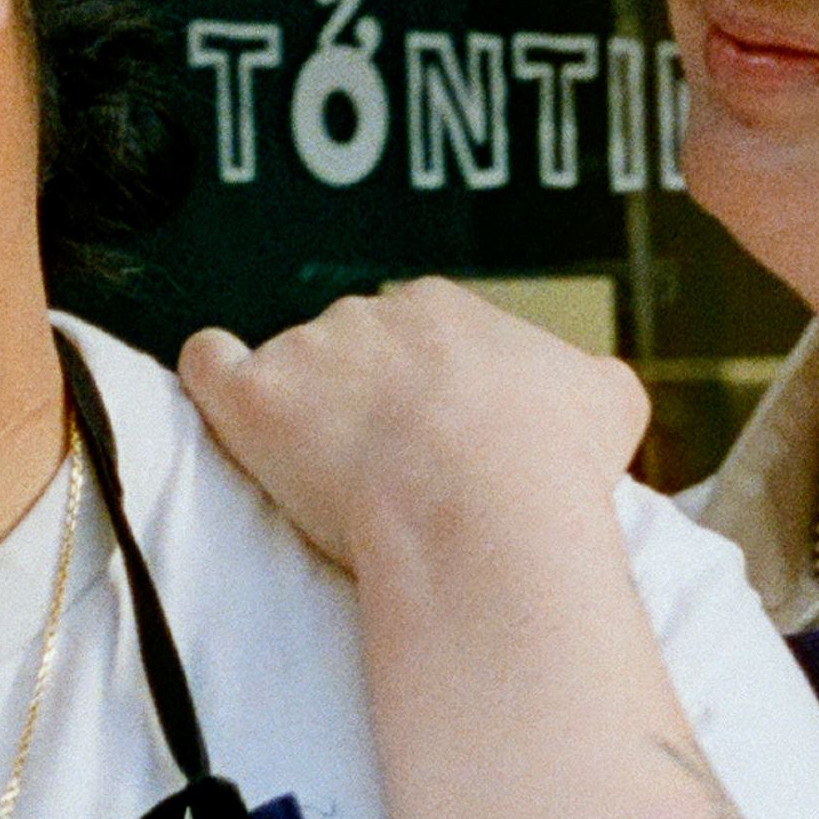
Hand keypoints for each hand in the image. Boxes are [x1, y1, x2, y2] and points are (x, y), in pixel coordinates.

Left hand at [180, 281, 649, 574]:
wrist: (484, 509)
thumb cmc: (551, 464)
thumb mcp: (608, 402)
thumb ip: (582, 382)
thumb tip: (580, 390)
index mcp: (445, 309)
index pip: (417, 342)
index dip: (423, 399)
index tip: (434, 451)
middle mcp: (370, 312)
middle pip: (351, 354)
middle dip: (363, 405)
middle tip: (390, 477)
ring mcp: (307, 350)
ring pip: (291, 370)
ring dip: (303, 413)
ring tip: (331, 482)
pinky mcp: (253, 398)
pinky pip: (210, 364)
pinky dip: (212, 376)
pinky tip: (222, 395)